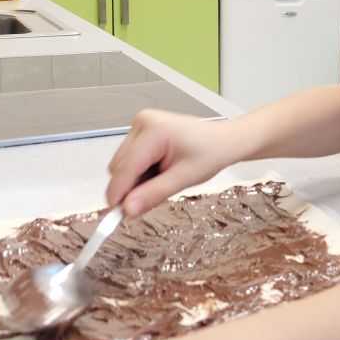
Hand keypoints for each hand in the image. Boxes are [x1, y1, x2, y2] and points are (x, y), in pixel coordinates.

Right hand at [107, 109, 243, 216]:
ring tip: (163, 179)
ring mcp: (141, 124)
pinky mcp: (142, 130)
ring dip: (136, 179)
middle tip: (154, 196)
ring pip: (121, 164)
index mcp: (154, 131)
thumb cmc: (211, 154)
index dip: (118, 194)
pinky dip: (140, 171)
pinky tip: (159, 171)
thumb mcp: (185, 178)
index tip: (115, 216)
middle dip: (131, 187)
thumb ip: (154, 193)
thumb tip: (127, 210)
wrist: (225, 140)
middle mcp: (143, 123)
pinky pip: (129, 159)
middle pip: (119, 167)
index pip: (124, 168)